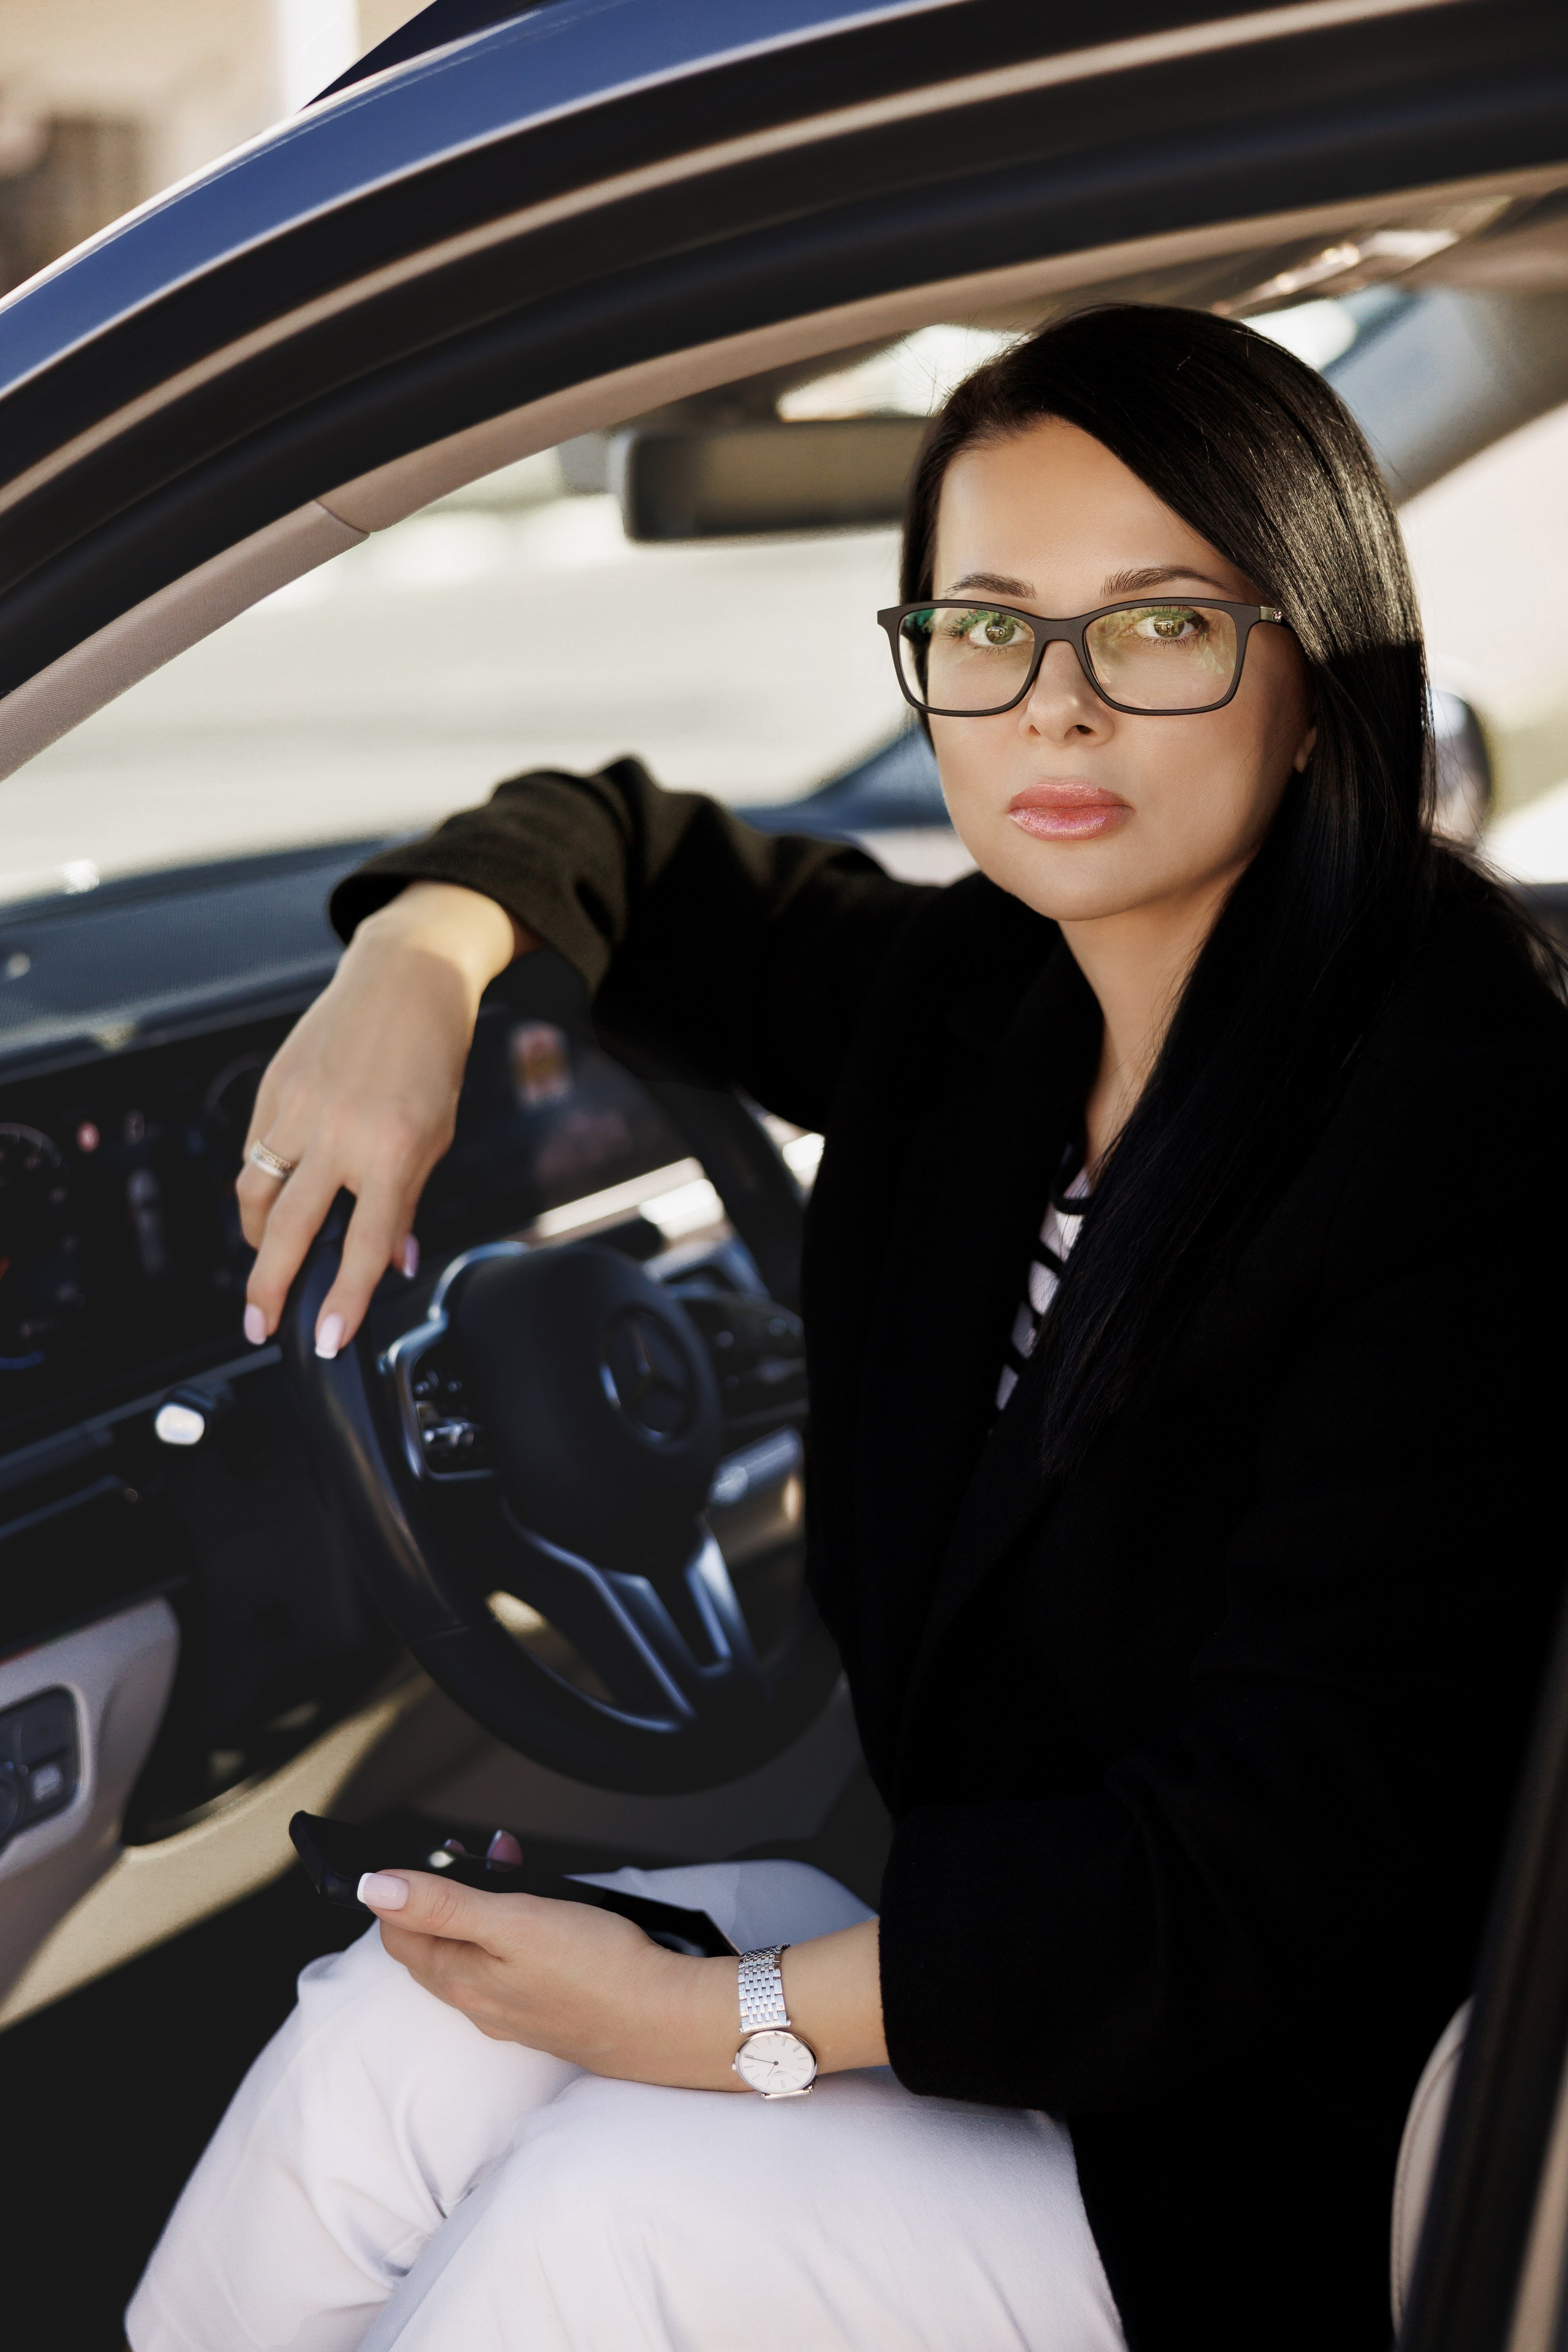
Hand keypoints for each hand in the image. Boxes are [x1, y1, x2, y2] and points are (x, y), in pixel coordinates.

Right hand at [238, 883, 533, 1352]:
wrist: (404, 978)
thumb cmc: (430, 1061)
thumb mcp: (437, 1135)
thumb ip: (407, 1201)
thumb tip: (390, 1261)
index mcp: (392, 1150)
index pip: (363, 1244)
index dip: (344, 1299)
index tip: (326, 1338)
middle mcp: (338, 1133)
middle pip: (289, 1230)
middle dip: (270, 1288)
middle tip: (259, 1326)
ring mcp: (298, 1110)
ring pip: (255, 1194)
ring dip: (257, 1239)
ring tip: (267, 1264)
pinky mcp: (272, 1089)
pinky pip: (254, 1154)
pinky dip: (260, 1185)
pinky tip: (274, 1199)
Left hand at [358, 1864, 747, 2089]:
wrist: (662, 2020)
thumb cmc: (596, 1970)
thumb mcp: (513, 1922)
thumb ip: (442, 1904)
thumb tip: (375, 1888)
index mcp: (458, 1980)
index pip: (397, 1935)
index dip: (401, 1889)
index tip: (419, 1855)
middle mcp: (477, 2002)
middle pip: (434, 1941)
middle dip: (443, 1889)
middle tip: (467, 1850)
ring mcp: (510, 2010)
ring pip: (473, 1949)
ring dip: (479, 1903)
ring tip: (507, 1862)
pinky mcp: (543, 2009)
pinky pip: (506, 1963)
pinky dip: (509, 1927)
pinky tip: (539, 1907)